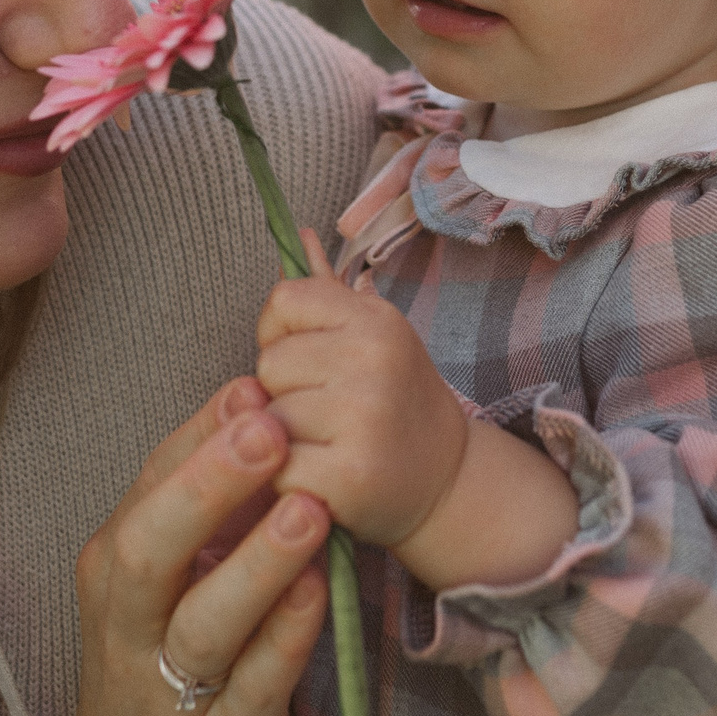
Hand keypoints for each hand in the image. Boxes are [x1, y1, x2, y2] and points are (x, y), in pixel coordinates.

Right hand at [37, 378, 330, 715]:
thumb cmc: (162, 661)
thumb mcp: (163, 581)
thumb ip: (204, 506)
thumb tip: (254, 403)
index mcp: (116, 568)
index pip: (149, 486)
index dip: (200, 435)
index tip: (254, 386)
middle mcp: (132, 624)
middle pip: (151, 549)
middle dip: (209, 486)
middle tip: (270, 431)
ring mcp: (173, 687)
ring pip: (205, 622)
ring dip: (257, 563)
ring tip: (307, 509)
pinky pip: (256, 684)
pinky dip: (286, 636)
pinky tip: (321, 591)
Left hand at [259, 231, 581, 593]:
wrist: (447, 481)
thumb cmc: (396, 401)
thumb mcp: (372, 337)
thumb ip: (325, 291)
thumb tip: (297, 233)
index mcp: (377, 319)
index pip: (284, 301)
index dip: (283, 334)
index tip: (312, 361)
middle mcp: (374, 360)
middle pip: (270, 363)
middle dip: (285, 391)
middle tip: (329, 412)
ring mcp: (364, 417)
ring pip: (269, 418)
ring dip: (287, 438)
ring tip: (329, 443)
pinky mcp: (349, 474)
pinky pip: (277, 468)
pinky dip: (292, 479)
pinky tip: (327, 476)